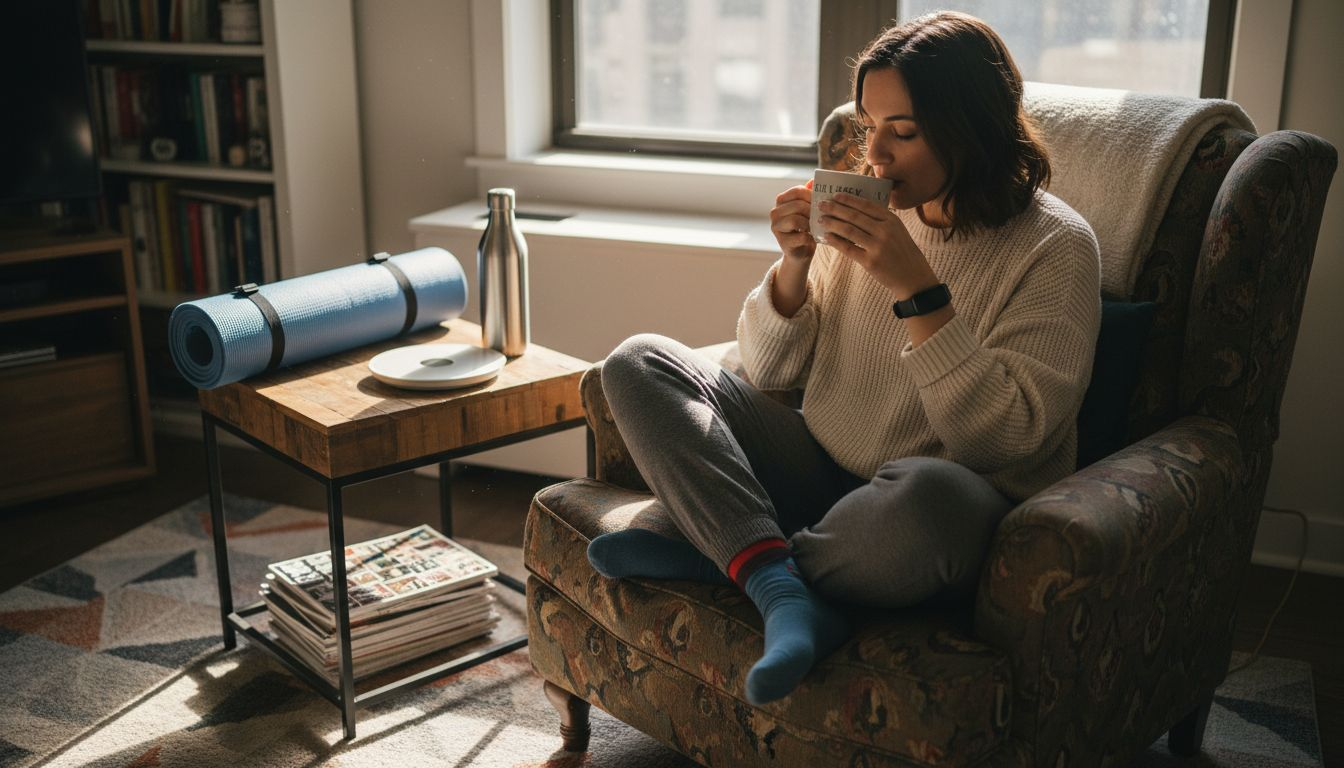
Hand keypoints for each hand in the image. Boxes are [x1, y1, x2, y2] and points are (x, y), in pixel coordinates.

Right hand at [769, 183, 815, 263]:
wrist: (801, 252)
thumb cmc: (807, 227)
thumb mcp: (808, 209)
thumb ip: (810, 194)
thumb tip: (813, 180)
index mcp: (781, 201)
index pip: (797, 191)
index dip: (812, 195)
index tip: (821, 203)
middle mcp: (775, 213)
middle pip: (798, 205)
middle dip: (813, 211)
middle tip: (822, 217)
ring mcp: (776, 228)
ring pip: (796, 220)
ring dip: (810, 224)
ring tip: (815, 227)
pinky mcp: (783, 243)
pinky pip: (801, 237)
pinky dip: (810, 238)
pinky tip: (812, 238)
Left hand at [818, 192, 939, 297]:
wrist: (913, 277)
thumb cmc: (902, 252)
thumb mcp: (897, 231)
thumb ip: (881, 221)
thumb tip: (855, 210)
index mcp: (892, 220)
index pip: (866, 205)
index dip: (849, 200)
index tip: (835, 195)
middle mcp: (885, 231)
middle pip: (855, 216)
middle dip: (835, 209)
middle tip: (821, 204)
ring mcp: (878, 246)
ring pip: (849, 230)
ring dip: (832, 223)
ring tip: (821, 219)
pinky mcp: (870, 262)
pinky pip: (848, 248)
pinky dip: (836, 241)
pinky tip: (827, 237)